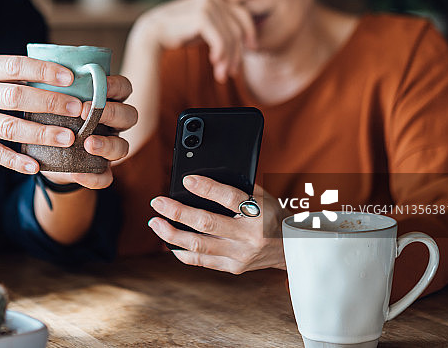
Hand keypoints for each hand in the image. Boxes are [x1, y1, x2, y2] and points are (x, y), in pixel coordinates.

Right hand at [0, 54, 86, 173]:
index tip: (70, 77)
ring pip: (10, 128)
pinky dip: (15, 161)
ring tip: (68, 138)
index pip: (14, 66)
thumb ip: (4, 72)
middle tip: (78, 108)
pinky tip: (35, 166)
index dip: (43, 71)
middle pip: (16, 97)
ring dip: (41, 134)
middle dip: (50, 103)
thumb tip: (52, 70)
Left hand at [49, 74, 136, 189]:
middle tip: (84, 111)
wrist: (44, 155)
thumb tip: (41, 69)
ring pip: (123, 147)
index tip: (100, 83)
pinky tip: (78, 174)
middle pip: (129, 116)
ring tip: (87, 144)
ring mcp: (110, 149)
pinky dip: (94, 177)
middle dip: (111, 113)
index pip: (124, 88)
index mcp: (108, 102)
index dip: (116, 85)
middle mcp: (114, 125)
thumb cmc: (52, 118)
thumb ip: (57, 90)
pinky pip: (106, 178)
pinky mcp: (100, 171)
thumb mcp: (55, 100)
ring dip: (107, 145)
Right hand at [138, 0, 255, 81]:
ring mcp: (208, 5)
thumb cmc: (178, 32)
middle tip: (232, 72)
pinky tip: (214, 64)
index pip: (242, 15)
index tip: (251, 50)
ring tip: (222, 75)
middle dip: (237, 53)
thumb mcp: (204, 27)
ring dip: (228, 59)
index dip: (250, 33)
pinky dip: (221, 55)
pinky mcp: (202, 17)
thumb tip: (244, 38)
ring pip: (231, 37)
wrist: (152, 34)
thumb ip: (221, 25)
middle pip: (238, 28)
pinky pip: (221, 41)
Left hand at [148, 178, 287, 272]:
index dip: (206, 188)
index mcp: (258, 213)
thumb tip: (200, 178)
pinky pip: (202, 261)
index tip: (186, 180)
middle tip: (157, 203)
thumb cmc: (272, 215)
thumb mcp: (263, 196)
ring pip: (199, 245)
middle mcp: (249, 237)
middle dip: (178, 212)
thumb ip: (237, 187)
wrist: (291, 248)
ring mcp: (240, 255)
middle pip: (207, 224)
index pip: (229, 198)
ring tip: (155, 222)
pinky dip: (182, 252)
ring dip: (171, 234)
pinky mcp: (233, 268)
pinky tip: (168, 242)